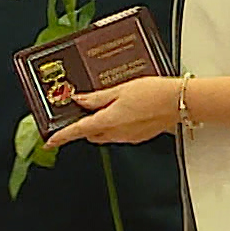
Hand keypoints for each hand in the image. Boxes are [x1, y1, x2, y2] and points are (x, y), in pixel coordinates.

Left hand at [45, 75, 181, 146]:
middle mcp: (117, 133)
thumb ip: (97, 97)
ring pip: (104, 134)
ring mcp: (128, 137)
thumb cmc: (154, 93)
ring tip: (103, 106)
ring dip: (99, 124)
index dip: (61, 137)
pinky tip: (121, 110)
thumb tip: (80, 100)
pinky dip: (114, 125)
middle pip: (90, 133)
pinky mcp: (139, 136)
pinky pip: (119, 133)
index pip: (77, 131)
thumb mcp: (120, 89)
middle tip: (79, 112)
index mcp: (108, 121)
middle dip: (82, 126)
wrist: (180, 102)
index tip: (49, 141)